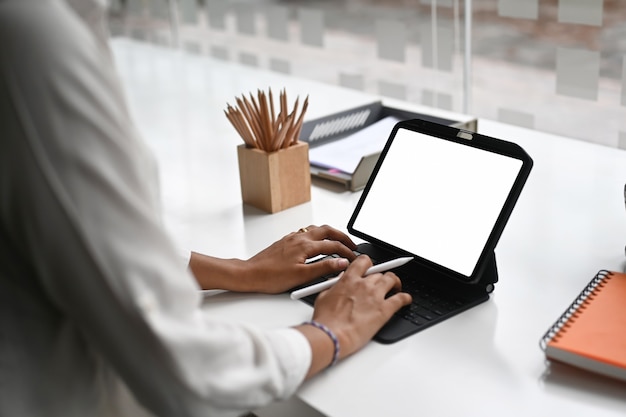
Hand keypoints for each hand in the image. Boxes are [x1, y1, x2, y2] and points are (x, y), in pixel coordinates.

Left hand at [243, 224, 357, 292]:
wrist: (249, 274)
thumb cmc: (270, 277)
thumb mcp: (301, 276)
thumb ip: (324, 268)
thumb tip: (341, 263)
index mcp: (305, 245)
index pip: (333, 246)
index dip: (347, 252)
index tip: (354, 258)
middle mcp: (299, 238)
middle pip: (327, 230)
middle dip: (342, 236)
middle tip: (351, 245)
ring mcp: (291, 238)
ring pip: (316, 229)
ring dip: (330, 234)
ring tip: (337, 242)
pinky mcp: (285, 241)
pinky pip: (306, 233)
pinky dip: (317, 236)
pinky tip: (316, 244)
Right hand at [301, 255, 411, 371]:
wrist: (332, 335)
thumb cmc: (326, 320)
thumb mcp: (323, 296)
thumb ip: (333, 286)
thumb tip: (338, 280)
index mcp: (349, 280)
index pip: (364, 262)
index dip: (369, 264)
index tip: (370, 269)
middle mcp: (364, 285)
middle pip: (379, 273)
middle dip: (381, 277)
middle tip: (381, 284)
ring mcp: (375, 296)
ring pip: (392, 280)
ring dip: (395, 283)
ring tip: (395, 288)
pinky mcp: (384, 310)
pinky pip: (401, 299)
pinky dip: (406, 298)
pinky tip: (406, 300)